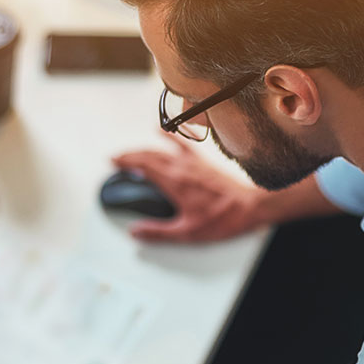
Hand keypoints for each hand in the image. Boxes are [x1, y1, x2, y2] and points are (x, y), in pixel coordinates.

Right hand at [112, 133, 266, 242]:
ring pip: (162, 149)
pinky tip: (162, 131)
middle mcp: (182, 168)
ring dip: (144, 149)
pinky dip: (170, 136)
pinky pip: (183, 144)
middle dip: (130, 155)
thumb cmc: (224, 218)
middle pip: (149, 155)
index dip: (125, 162)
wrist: (251, 207)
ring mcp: (193, 163)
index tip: (112, 162)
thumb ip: (158, 232)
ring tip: (132, 152)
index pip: (142, 166)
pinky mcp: (204, 163)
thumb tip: (135, 231)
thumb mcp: (187, 232)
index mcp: (174, 182)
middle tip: (117, 159)